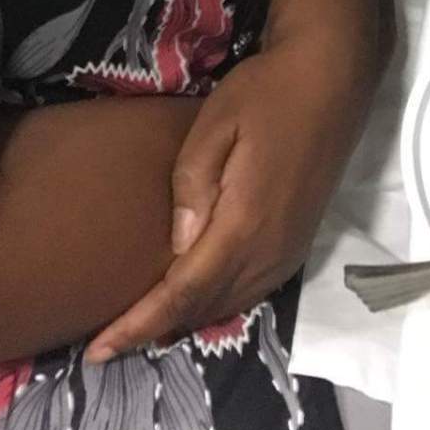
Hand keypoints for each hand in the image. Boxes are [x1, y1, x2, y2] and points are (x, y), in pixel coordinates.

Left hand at [83, 41, 366, 361]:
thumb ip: (193, 183)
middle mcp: (269, 252)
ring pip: (229, 306)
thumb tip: (177, 246)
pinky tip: (192, 299)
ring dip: (185, 321)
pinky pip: (251, 292)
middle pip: (204, 309)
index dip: (139, 325)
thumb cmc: (266, 93)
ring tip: (140, 327)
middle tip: (106, 342)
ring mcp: (288, 252)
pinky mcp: (298, 244)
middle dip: (154, 331)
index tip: (98, 350)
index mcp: (244, 224)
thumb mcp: (216, 123)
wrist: (330, 78)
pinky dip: (215, 305)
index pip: (183, 293)